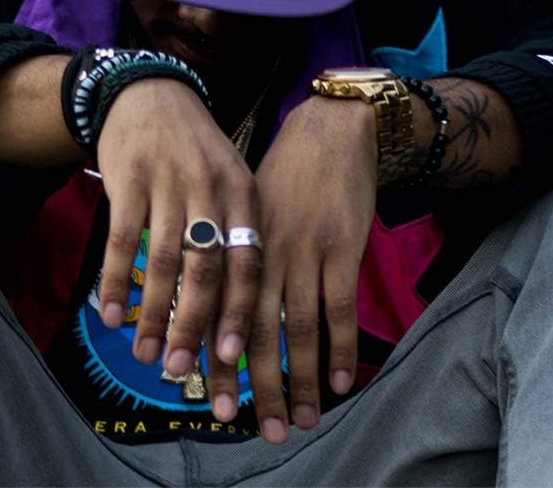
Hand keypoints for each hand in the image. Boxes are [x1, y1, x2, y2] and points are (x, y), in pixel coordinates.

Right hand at [94, 77, 261, 420]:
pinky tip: (111, 314)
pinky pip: (123, 241)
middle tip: (182, 370)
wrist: (151, 93)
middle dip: (194, 326)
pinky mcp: (129, 179)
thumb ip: (234, 233)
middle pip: (207, 270)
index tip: (230, 358)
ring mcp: (168, 182)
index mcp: (243, 192)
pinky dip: (117, 282)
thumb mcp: (229, 179)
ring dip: (154, 314)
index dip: (239, 313)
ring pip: (165, 262)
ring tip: (145, 355)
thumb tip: (234, 311)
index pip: (247, 263)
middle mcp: (210, 188)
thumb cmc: (195, 150)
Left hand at [247, 96, 377, 442]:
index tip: (210, 397)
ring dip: (299, 379)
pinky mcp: (342, 245)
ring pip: (296, 326)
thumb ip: (234, 251)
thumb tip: (218, 304)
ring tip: (302, 421)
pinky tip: (342, 380)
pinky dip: (339, 347)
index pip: (217, 306)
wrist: (332, 127)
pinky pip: (339, 306)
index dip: (213, 354)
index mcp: (234, 239)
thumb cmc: (286, 171)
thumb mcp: (246, 204)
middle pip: (253, 326)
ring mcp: (304, 248)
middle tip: (249, 425)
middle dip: (251, 382)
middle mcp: (263, 248)